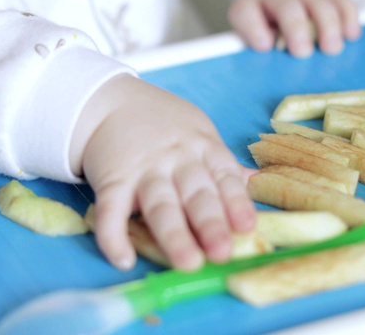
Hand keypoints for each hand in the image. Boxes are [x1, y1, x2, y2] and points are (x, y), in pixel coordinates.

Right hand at [72, 75, 256, 270]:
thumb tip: (255, 182)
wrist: (109, 101)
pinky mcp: (111, 180)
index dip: (236, 202)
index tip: (246, 226)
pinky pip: (110, 210)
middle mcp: (176, 159)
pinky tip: (123, 258)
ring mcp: (142, 170)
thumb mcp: (199, 132)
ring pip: (160, 204)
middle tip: (222, 252)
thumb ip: (222, 162)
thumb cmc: (162, 123)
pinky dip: (114, 235)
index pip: (224, 177)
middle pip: (196, 194)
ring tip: (187, 263)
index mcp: (203, 147)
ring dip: (174, 235)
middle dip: (210, 223)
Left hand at [229, 0, 360, 56]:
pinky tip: (351, 35)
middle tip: (303, 52)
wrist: (278, 1)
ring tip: (332, 49)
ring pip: (318, 0)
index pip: (245, 13)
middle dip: (296, 27)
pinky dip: (348, 17)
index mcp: (250, 7)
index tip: (265, 46)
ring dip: (328, 25)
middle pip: (286, 4)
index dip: (254, 29)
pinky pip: (341, 0)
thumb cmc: (265, 30)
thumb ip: (260, 47)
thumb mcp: (254, 40)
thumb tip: (276, 53)